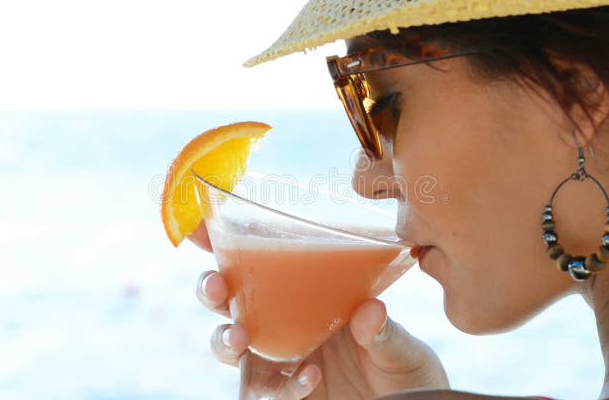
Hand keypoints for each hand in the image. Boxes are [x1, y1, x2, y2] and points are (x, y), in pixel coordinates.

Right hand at [189, 223, 449, 398]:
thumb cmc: (406, 368)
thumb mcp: (402, 345)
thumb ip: (384, 331)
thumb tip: (369, 311)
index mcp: (308, 295)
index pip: (261, 264)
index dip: (226, 245)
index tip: (201, 227)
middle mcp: (286, 324)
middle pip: (230, 301)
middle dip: (210, 289)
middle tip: (216, 286)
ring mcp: (283, 362)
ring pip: (231, 346)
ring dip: (223, 339)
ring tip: (239, 337)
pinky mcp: (287, 396)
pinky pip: (267, 390)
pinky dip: (282, 385)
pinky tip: (309, 376)